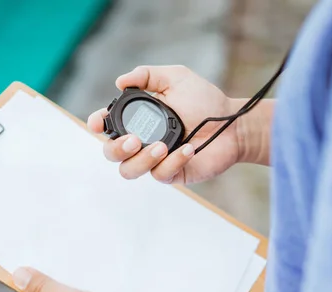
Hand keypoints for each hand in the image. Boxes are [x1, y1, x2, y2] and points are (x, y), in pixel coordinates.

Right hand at [87, 65, 244, 184]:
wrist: (233, 124)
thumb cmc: (205, 101)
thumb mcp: (176, 78)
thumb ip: (147, 75)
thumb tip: (120, 81)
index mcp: (138, 118)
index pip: (108, 125)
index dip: (97, 124)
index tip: (98, 122)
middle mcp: (142, 141)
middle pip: (111, 153)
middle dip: (116, 148)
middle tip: (134, 139)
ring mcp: (155, 160)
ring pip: (129, 171)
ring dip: (141, 159)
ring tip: (161, 146)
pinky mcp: (172, 174)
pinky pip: (161, 175)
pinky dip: (173, 162)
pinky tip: (188, 149)